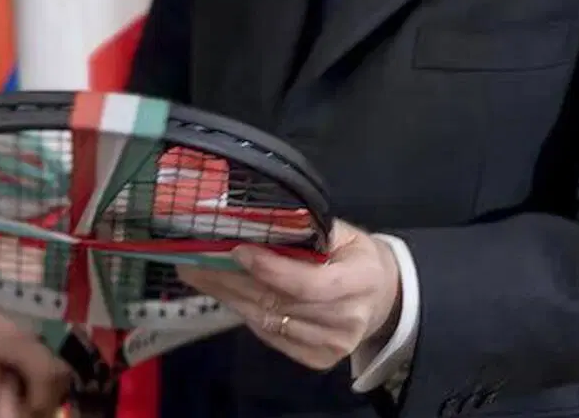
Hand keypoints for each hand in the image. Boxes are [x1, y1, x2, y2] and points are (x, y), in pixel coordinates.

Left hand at [0, 278, 71, 417]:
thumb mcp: (17, 340)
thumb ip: (46, 371)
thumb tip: (47, 403)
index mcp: (56, 292)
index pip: (71, 345)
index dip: (58, 379)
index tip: (41, 405)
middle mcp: (40, 295)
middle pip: (41, 354)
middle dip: (23, 392)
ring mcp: (9, 304)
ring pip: (15, 355)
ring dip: (4, 390)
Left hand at [179, 220, 400, 370]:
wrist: (382, 297)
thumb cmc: (357, 257)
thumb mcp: (343, 233)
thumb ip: (307, 228)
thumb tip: (257, 218)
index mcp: (360, 280)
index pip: (308, 283)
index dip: (270, 269)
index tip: (236, 250)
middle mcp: (347, 320)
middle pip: (278, 303)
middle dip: (231, 279)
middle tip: (195, 259)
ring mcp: (332, 345)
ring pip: (267, 320)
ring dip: (228, 296)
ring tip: (198, 274)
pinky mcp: (317, 360)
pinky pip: (270, 336)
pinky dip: (244, 313)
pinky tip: (224, 294)